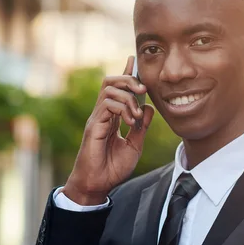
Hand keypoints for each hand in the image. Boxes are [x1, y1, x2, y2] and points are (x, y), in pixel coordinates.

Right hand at [63, 56, 154, 204]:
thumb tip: (149, 107)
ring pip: (109, 89)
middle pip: (110, 82)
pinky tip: (131, 121)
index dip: (126, 73)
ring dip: (128, 97)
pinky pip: (107, 105)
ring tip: (137, 115)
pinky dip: (123, 108)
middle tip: (143, 89)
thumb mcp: (135, 145)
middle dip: (128, 79)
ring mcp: (97, 118)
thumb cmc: (113, 168)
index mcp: (112, 116)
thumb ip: (142, 126)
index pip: (118, 89)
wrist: (98, 184)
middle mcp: (103, 114)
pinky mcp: (94, 126)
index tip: (133, 59)